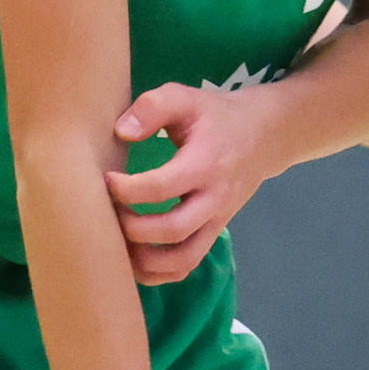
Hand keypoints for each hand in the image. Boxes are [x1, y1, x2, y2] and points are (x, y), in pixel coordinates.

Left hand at [106, 82, 279, 285]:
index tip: (105, 180)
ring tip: (116, 242)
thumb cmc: (214, 116)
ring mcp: (216, 221)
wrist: (263, 135)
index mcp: (205, 164)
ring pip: (182, 259)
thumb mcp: (186, 97)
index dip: (127, 189)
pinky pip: (187, 265)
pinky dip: (157, 272)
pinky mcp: (212, 233)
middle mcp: (214, 199)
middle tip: (107, 211)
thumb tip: (121, 133)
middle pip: (172, 230)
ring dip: (143, 260)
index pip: (163, 187)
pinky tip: (132, 260)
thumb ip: (152, 107)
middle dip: (132, 227)